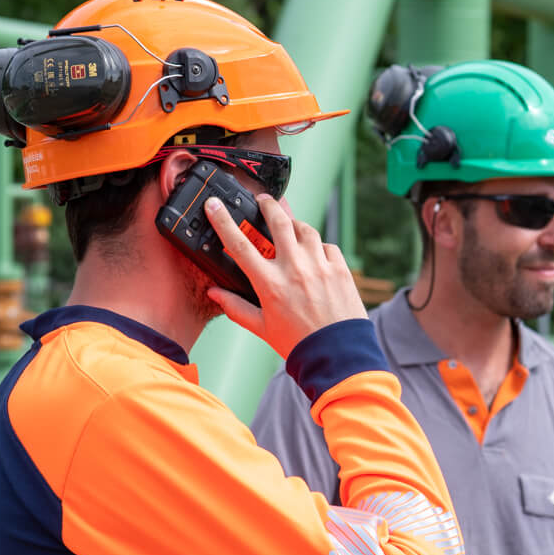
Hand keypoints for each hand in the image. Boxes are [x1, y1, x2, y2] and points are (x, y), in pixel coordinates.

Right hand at [203, 194, 366, 358]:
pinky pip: (327, 245)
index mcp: (269, 283)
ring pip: (305, 229)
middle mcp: (294, 268)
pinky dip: (318, 247)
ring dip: (295, 225)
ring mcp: (319, 265)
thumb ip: (236, 308)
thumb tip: (214, 293)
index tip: (214, 205)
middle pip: (278, 221)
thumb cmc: (298, 343)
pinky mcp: (340, 268)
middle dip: (268, 204)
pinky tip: (314, 255)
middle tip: (263, 200)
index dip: (223, 221)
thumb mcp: (262, 328)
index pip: (239, 244)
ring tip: (290, 228)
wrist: (338, 354)